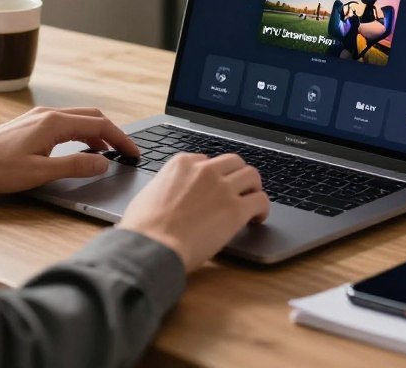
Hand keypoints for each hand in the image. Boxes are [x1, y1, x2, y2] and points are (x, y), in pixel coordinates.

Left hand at [0, 107, 138, 193]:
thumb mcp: (41, 172)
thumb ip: (75, 166)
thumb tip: (103, 163)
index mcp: (54, 123)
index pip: (99, 125)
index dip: (121, 139)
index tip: (133, 153)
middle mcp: (48, 114)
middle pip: (92, 116)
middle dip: (113, 132)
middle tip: (125, 152)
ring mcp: (39, 117)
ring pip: (78, 119)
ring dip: (97, 133)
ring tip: (108, 152)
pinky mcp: (31, 124)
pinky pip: (65, 123)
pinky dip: (81, 133)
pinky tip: (80, 149)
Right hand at [118, 153, 269, 273]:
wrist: (151, 245)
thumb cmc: (143, 227)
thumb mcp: (149, 193)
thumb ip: (167, 186)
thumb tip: (171, 195)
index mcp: (182, 163)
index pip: (207, 160)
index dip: (213, 176)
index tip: (213, 188)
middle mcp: (204, 170)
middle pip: (234, 162)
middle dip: (237, 175)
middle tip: (238, 191)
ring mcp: (222, 188)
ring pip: (252, 175)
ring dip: (253, 188)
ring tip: (251, 203)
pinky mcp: (236, 209)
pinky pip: (261, 200)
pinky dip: (262, 209)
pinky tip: (256, 219)